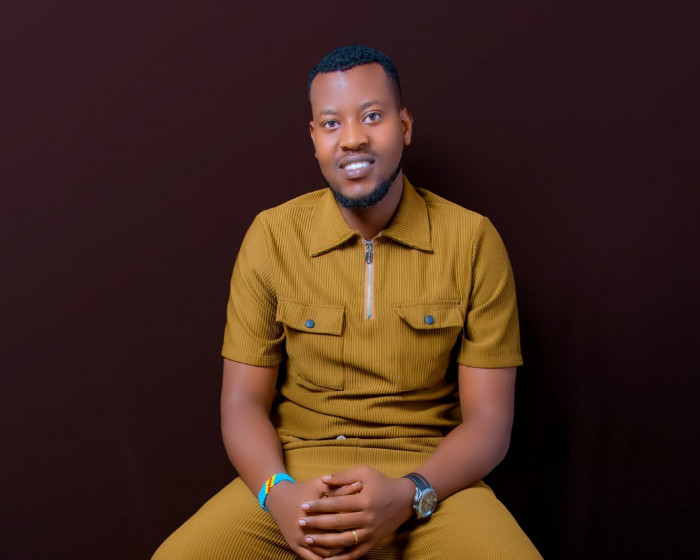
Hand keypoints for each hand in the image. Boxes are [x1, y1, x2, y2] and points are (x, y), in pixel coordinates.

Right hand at [266, 478, 362, 558]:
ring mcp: (299, 540)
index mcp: (313, 512)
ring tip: (350, 550)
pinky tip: (335, 558)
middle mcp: (305, 529)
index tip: (364, 526)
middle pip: (332, 542)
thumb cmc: (302, 489)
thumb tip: (360, 486)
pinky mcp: (294, 546)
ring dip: (338, 555)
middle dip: (348, 543)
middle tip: (361, 541)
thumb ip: (340, 487)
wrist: (277, 497)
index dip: (353, 526)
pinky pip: (312, 559)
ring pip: (324, 555)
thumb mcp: (320, 485)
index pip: (337, 523)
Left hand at [298, 467, 414, 559]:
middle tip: (300, 522)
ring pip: (344, 540)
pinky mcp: (373, 542)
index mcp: (363, 500)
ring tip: (308, 539)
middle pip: (337, 523)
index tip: (304, 506)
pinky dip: (341, 559)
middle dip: (316, 523)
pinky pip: (355, 553)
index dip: (319, 506)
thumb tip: (323, 480)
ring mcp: (370, 532)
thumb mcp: (364, 472)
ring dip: (324, 542)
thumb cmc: (382, 482)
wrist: (405, 499)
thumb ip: (343, 477)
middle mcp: (367, 518)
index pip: (336, 504)